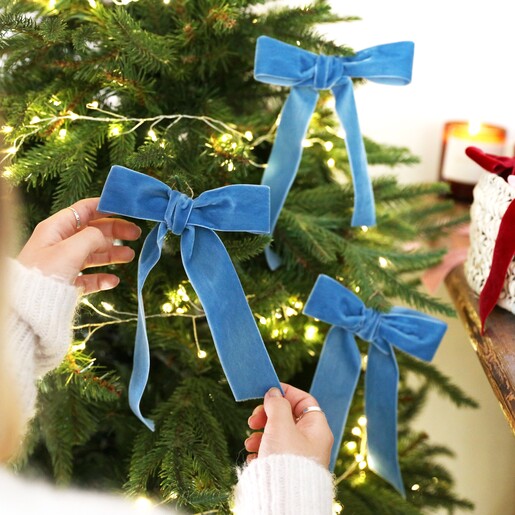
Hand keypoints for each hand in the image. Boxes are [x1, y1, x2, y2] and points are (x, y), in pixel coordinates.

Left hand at [17, 198, 140, 293]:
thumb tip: (104, 237)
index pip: (84, 210)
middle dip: (115, 231)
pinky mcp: (68, 283)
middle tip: (136, 234)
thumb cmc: (44, 274)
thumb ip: (92, 237)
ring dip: (113, 253)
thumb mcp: (70, 249)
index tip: (126, 209)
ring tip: (129, 256)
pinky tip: (113, 280)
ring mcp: (64, 263)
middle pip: (93, 231)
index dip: (106, 207)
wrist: (29, 308)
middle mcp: (60, 243)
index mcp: (56, 229)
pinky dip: (103, 278)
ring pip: (94, 254)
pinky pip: (89, 277)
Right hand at [244, 382, 333, 467]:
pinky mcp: (287, 470)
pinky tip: (253, 456)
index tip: (267, 392)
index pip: (303, 400)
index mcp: (317, 428)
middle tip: (253, 419)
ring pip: (277, 435)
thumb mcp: (280, 425)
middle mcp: (311, 441)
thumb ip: (276, 404)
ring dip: (260, 434)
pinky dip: (261, 451)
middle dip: (267, 416)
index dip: (285, 393)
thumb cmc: (286, 460)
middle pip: (287, 417)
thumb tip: (273, 393)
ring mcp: (299, 456)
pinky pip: (273, 453)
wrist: (284, 500)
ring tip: (250, 442)